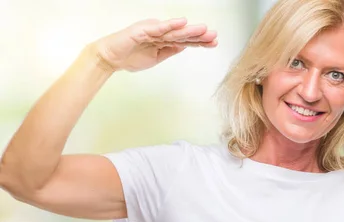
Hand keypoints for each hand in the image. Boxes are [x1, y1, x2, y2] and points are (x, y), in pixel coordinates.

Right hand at [91, 17, 217, 71]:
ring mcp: (152, 30)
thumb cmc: (130, 57)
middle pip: (183, 34)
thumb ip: (170, 51)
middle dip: (199, 36)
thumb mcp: (157, 58)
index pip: (185, 40)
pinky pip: (158, 28)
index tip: (214, 43)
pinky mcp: (142, 30)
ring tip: (204, 29)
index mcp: (164, 40)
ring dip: (189, 30)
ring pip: (174, 31)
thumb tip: (185, 47)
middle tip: (214, 36)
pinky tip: (182, 22)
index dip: (200, 42)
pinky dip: (170, 25)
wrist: (110, 58)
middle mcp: (160, 33)